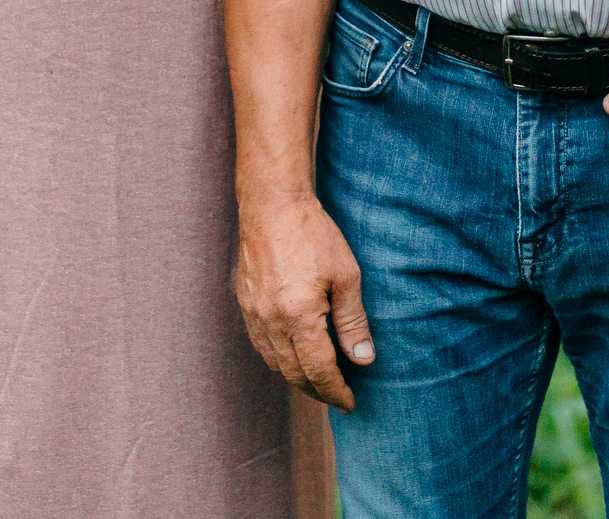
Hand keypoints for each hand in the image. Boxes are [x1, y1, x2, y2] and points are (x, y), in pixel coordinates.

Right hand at [234, 194, 373, 410]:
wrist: (272, 205)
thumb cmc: (313, 234)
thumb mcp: (346, 275)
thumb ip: (353, 321)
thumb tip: (363, 359)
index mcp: (298, 316)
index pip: (319, 371)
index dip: (336, 392)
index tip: (350, 403)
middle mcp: (271, 321)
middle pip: (294, 374)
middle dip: (317, 391)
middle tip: (338, 397)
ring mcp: (253, 313)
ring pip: (274, 362)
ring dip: (297, 377)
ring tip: (319, 381)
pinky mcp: (244, 303)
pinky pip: (261, 344)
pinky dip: (279, 357)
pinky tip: (293, 354)